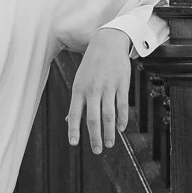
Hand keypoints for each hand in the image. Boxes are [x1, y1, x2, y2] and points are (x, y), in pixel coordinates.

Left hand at [67, 28, 132, 154]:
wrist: (107, 43)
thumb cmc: (91, 65)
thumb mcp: (79, 80)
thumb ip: (76, 102)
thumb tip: (69, 120)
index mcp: (79, 89)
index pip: (75, 114)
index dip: (74, 130)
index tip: (74, 144)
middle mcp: (92, 90)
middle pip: (93, 118)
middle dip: (95, 137)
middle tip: (97, 150)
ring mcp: (108, 87)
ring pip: (108, 115)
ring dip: (109, 132)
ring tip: (110, 143)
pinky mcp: (121, 84)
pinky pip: (121, 105)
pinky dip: (122, 119)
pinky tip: (121, 128)